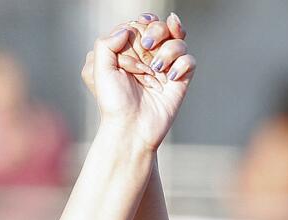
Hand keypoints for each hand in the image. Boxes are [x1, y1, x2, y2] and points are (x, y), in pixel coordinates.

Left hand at [83, 13, 195, 151]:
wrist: (131, 128)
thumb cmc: (113, 103)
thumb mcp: (98, 70)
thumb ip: (105, 43)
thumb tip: (127, 29)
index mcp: (128, 52)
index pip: (141, 25)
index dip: (143, 23)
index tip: (140, 28)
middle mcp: (148, 57)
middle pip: (162, 27)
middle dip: (157, 31)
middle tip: (147, 46)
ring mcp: (165, 67)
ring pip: (178, 40)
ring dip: (169, 49)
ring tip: (157, 68)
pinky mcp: (179, 79)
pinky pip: (190, 60)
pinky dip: (182, 65)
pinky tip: (170, 79)